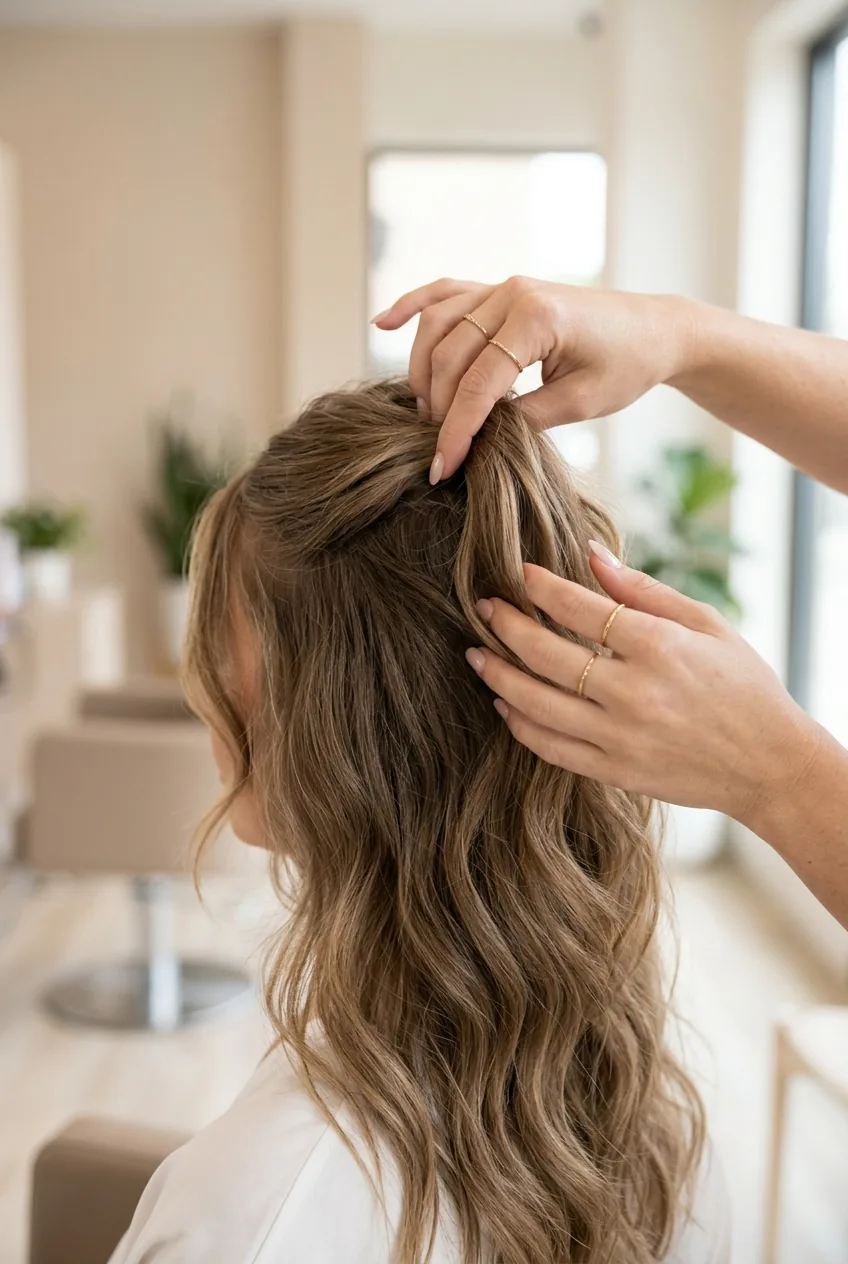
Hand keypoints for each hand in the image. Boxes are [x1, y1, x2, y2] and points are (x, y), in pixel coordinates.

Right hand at [373, 276, 695, 481]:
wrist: (653, 329)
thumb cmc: (625, 366)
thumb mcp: (578, 403)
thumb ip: (523, 419)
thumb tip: (474, 438)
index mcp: (536, 317)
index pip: (479, 383)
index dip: (456, 430)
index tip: (442, 467)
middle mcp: (512, 292)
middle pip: (449, 355)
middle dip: (438, 406)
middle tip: (438, 448)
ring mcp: (502, 286)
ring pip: (437, 325)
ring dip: (423, 369)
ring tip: (428, 413)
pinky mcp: (500, 290)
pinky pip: (445, 293)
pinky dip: (412, 306)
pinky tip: (381, 322)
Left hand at [464, 542, 821, 824]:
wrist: (770, 765)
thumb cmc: (743, 687)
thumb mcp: (706, 625)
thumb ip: (643, 591)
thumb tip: (592, 554)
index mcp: (659, 647)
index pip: (580, 609)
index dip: (541, 588)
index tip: (519, 573)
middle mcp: (633, 693)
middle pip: (546, 655)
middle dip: (506, 626)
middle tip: (484, 608)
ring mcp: (620, 738)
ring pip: (536, 704)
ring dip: (499, 676)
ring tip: (478, 654)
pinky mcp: (614, 772)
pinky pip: (550, 748)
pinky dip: (520, 724)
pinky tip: (504, 703)